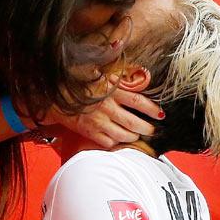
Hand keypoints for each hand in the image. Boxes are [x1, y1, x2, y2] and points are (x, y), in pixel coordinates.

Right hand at [44, 77, 160, 148]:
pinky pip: (109, 143)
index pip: (138, 101)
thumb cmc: (82, 86)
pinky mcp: (90, 133)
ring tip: (137, 135)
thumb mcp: (102, 76)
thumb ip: (119, 79)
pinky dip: (116, 143)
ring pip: (123, 135)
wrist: (58, 99)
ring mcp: (98, 122)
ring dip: (133, 137)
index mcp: (111, 92)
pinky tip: (119, 140)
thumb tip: (141, 76)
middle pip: (134, 123)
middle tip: (151, 130)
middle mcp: (106, 108)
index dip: (152, 109)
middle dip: (146, 129)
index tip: (161, 114)